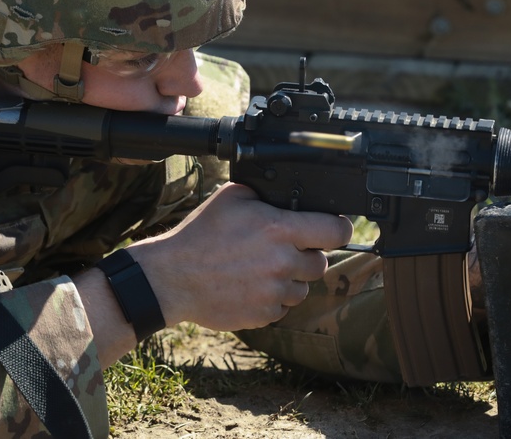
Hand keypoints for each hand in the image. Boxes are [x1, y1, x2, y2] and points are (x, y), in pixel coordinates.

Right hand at [128, 182, 352, 331]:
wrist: (172, 278)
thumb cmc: (199, 235)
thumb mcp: (230, 197)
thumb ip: (265, 194)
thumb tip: (286, 195)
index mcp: (279, 230)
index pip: (336, 231)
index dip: (337, 228)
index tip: (331, 229)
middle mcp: (283, 262)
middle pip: (321, 263)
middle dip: (306, 255)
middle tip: (280, 250)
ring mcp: (275, 293)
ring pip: (303, 288)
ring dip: (289, 279)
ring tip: (260, 269)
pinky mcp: (264, 315)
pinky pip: (283, 307)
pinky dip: (272, 299)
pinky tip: (249, 286)